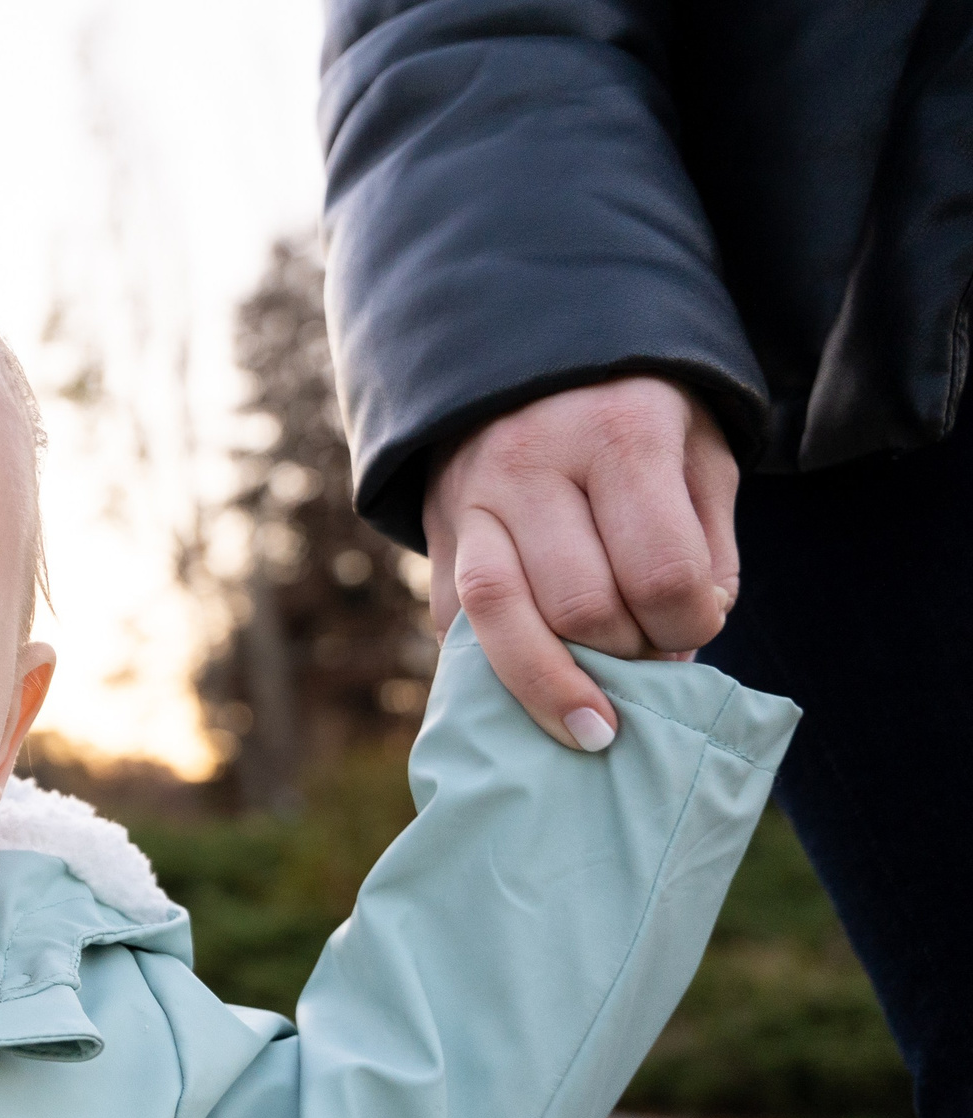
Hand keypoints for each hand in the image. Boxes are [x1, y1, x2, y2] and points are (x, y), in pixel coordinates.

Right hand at [423, 376, 738, 749]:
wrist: (531, 360)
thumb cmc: (638, 417)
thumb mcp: (699, 452)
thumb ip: (707, 547)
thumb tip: (678, 649)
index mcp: (619, 434)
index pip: (661, 571)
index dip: (690, 623)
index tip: (697, 625)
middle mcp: (532, 463)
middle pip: (583, 607)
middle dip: (630, 655)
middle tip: (650, 655)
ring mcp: (472, 500)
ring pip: (502, 619)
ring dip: (555, 689)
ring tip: (595, 731)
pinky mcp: (438, 535)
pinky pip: (458, 624)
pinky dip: (499, 668)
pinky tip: (537, 683)